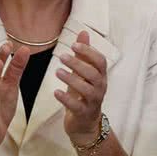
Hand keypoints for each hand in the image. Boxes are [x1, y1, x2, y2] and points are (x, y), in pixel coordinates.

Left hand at [55, 31, 107, 145]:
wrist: (85, 123)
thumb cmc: (83, 94)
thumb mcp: (83, 73)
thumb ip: (83, 54)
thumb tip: (83, 32)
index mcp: (100, 76)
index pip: (100, 61)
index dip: (89, 52)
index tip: (74, 45)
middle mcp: (100, 88)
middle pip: (94, 73)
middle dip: (78, 64)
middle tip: (62, 57)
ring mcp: (94, 101)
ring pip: (87, 89)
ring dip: (72, 79)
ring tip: (57, 71)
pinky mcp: (84, 113)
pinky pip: (77, 106)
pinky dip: (66, 99)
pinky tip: (56, 92)